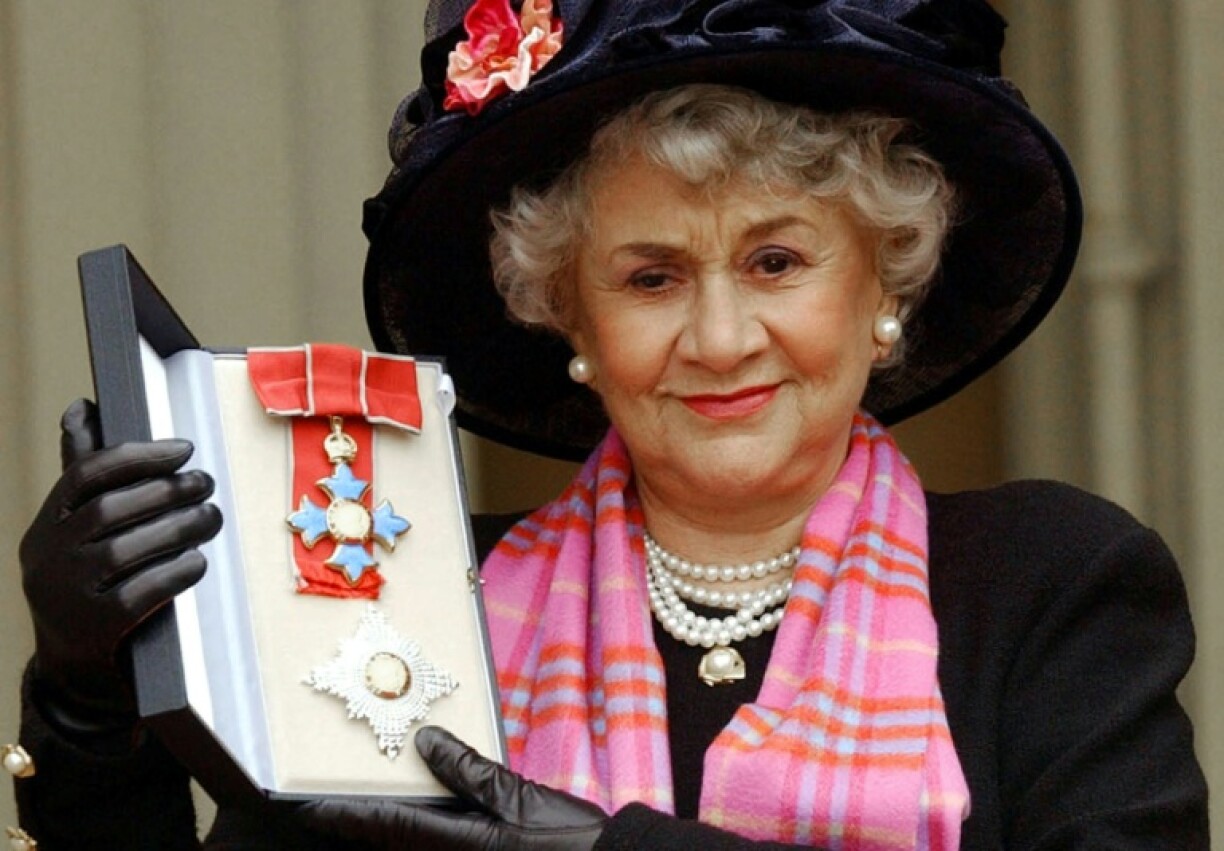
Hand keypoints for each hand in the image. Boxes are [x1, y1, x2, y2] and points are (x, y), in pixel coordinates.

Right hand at [19, 399, 221, 738]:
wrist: (74, 673)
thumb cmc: (87, 587)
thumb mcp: (76, 532)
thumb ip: (85, 474)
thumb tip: (82, 405)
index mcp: (44, 527)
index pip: (86, 475)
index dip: (139, 456)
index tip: (183, 449)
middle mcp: (46, 558)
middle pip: (111, 510)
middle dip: (167, 490)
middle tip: (208, 483)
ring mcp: (64, 597)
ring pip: (125, 549)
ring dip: (179, 527)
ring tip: (213, 517)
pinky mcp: (92, 630)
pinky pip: (138, 592)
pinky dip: (174, 571)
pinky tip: (199, 561)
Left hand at [300, 727, 607, 849]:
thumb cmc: (568, 840)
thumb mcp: (517, 795)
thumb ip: (467, 769)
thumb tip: (425, 742)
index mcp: (454, 843)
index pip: (382, 825)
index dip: (340, 814)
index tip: (306, 804)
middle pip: (387, 844)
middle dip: (357, 825)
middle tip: (327, 805)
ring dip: (384, 830)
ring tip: (364, 809)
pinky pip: (430, 850)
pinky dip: (413, 835)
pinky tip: (420, 818)